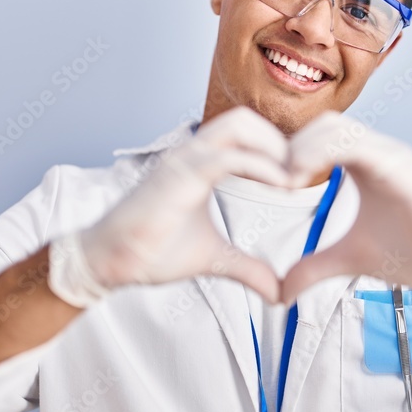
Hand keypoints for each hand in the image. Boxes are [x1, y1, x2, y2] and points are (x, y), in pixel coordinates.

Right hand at [77, 106, 290, 302]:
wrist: (111, 263)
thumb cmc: (153, 251)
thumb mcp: (214, 259)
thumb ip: (248, 269)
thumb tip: (279, 292)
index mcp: (201, 164)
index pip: (245, 134)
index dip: (277, 149)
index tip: (300, 179)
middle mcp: (193, 154)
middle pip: (245, 119)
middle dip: (280, 140)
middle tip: (301, 175)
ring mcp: (185, 160)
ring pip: (238, 126)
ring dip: (274, 148)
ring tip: (294, 180)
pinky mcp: (179, 176)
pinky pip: (227, 157)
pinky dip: (261, 166)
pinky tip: (282, 186)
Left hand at [280, 111, 411, 329]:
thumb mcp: (349, 260)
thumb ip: (313, 268)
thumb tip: (280, 292)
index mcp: (364, 164)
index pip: (318, 137)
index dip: (287, 152)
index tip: (265, 183)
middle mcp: (378, 151)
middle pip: (322, 123)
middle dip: (290, 144)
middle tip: (269, 179)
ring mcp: (392, 154)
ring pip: (336, 126)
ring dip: (301, 147)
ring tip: (283, 181)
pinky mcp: (403, 165)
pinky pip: (357, 144)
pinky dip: (323, 153)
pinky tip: (302, 181)